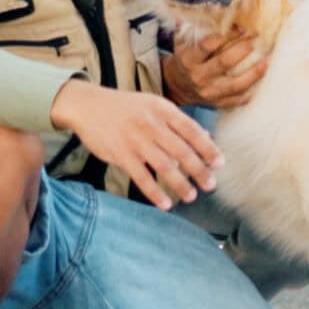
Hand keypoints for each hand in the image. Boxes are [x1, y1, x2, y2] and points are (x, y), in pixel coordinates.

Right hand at [50, 79, 221, 209]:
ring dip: (180, 184)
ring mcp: (135, 140)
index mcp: (163, 109)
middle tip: (210, 185)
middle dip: (199, 170)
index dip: (208, 149)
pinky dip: (155, 193)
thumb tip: (206, 138)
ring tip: (191, 196)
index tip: (219, 164)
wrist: (88, 105)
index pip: (192, 131)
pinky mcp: (120, 154)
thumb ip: (177, 122)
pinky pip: (142, 178)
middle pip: (182, 151)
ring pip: (164, 166)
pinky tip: (165, 204)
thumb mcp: (154, 105)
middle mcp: (151, 124)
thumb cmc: (126, 107)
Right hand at [166, 29, 265, 110]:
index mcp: (189, 59)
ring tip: (266, 61)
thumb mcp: (183, 41)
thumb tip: (211, 6)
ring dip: (253, 73)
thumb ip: (195, 25)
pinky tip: (262, 80)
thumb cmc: (185, 58)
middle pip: (224, 62)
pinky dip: (251, 91)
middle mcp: (198, 76)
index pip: (208, 45)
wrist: (177, 85)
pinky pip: (237, 100)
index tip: (241, 27)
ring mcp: (208, 92)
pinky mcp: (217, 103)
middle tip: (256, 38)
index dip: (226, 35)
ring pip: (235, 84)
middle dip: (243, 49)